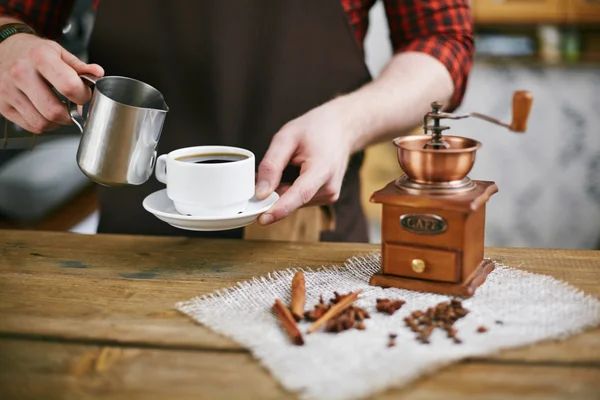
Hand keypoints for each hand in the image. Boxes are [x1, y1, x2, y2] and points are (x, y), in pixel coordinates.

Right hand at [0, 34, 103, 132]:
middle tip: (73, 107)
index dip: (83, 96)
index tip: (84, 95)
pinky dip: (44, 124)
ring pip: (42, 123)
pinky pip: (31, 126)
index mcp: (40, 57)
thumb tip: (98, 74)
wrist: (2, 49)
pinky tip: (45, 112)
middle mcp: (21, 73)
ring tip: (59, 110)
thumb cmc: (33, 52)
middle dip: (71, 114)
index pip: (69, 86)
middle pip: (54, 111)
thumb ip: (80, 66)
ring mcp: (8, 91)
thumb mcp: (58, 52)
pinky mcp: (2, 105)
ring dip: (58, 122)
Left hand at [255, 97, 359, 224]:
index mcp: (323, 168)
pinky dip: (290, 191)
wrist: (342, 128)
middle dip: (272, 195)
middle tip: (258, 178)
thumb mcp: (287, 137)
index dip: (280, 208)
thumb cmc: (315, 129)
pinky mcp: (327, 198)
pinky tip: (293, 174)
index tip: (262, 218)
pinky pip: (300, 200)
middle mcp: (330, 187)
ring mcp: (330, 195)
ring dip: (281, 191)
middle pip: (293, 201)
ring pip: (295, 202)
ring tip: (285, 167)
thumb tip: (260, 193)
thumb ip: (272, 165)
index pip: (300, 194)